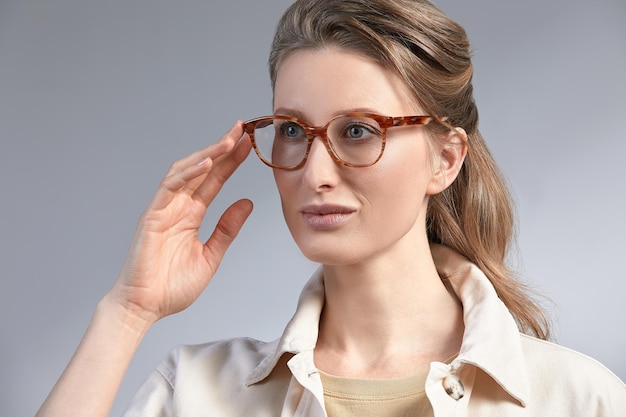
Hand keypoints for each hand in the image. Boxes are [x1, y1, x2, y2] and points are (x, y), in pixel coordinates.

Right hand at [109, 121, 253, 327]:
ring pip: (185, 171)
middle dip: (222, 148)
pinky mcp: (151, 216)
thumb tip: (247, 203)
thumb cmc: (172, 285)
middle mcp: (178, 206)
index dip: (231, 161)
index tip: (249, 144)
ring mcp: (163, 209)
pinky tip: (207, 163)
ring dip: (207, 154)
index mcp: (191, 214)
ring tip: (230, 140)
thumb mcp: (211, 255)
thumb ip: (227, 229)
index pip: (214, 180)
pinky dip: (187, 174)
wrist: (146, 307)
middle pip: (202, 169)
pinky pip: (169, 188)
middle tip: (242, 129)